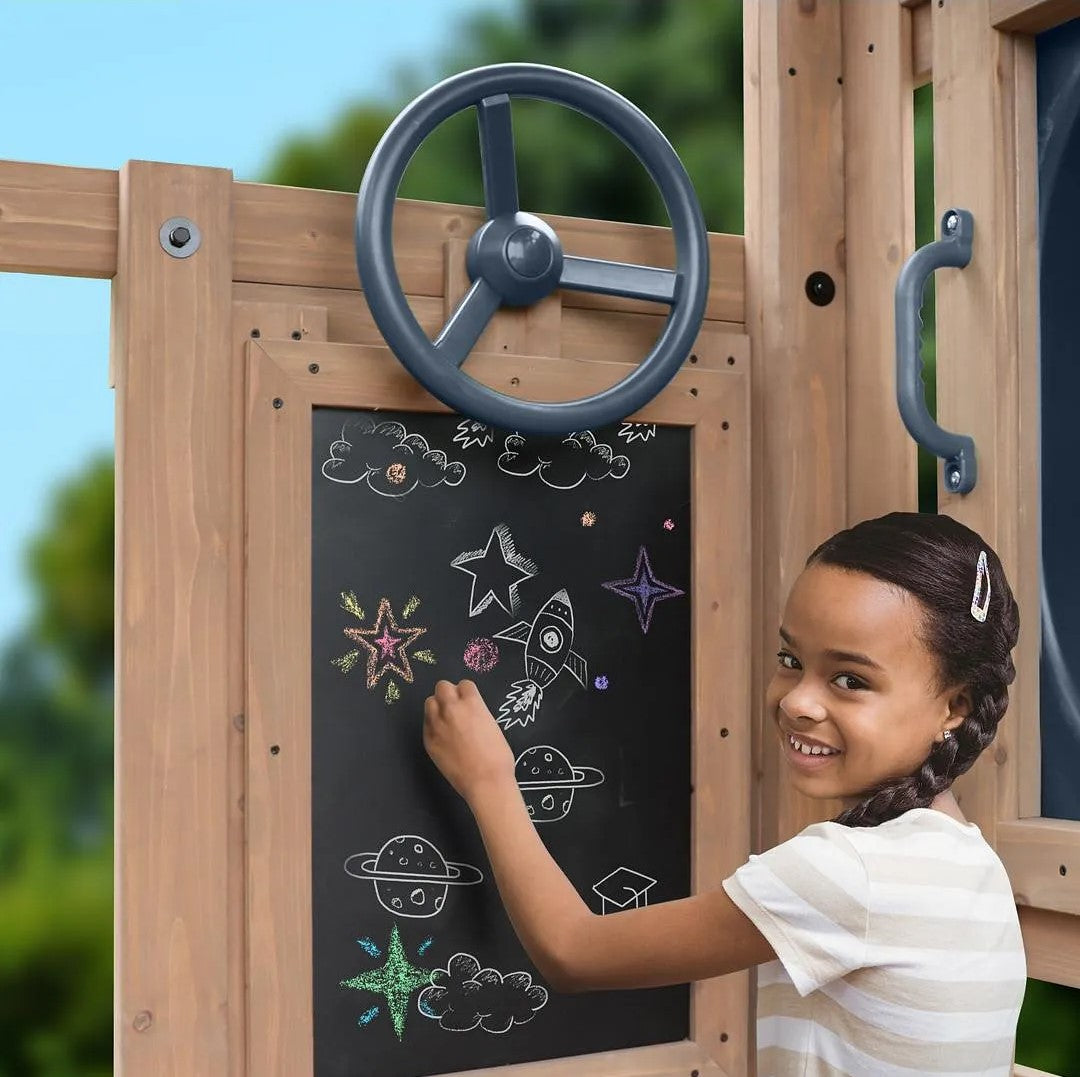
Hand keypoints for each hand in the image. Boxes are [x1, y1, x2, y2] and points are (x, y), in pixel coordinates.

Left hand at [423, 679, 515, 803]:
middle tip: (455, 707)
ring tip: (447, 721)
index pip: (464, 684)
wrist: (485, 781)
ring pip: (429, 702)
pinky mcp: (428, 740)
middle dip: (449, 694)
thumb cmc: (497, 756)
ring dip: (438, 707)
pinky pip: (426, 723)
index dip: (467, 693)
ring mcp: (437, 724)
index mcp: (472, 703)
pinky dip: (433, 725)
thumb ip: (477, 713)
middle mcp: (451, 709)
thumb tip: (469, 712)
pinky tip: (443, 737)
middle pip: (442, 686)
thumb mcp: (492, 725)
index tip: (468, 701)